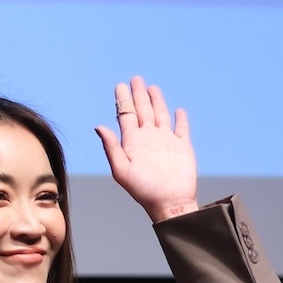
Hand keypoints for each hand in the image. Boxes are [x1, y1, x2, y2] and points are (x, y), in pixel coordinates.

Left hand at [94, 77, 198, 223]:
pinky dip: (180, 119)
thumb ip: (111, 147)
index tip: (120, 85)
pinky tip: (178, 111)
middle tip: (135, 79)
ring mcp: (166, 142)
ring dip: (157, 101)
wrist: (169, 203)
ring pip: (160, 115)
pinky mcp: (182, 147)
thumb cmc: (143, 190)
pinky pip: (181, 129)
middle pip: (142, 110)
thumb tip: (99, 126)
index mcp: (132, 142)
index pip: (126, 114)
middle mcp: (148, 138)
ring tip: (152, 88)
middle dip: (138, 94)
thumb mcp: (122, 170)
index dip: (123, 99)